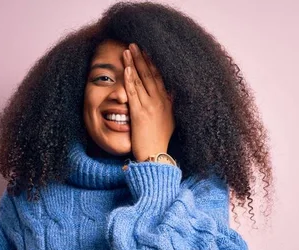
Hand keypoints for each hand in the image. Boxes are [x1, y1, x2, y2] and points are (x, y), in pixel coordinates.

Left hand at [123, 43, 174, 161]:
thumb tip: (172, 94)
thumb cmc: (160, 140)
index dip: (152, 63)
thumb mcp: (170, 120)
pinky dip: (130, 80)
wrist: (155, 155)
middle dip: (142, 58)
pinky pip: (133, 93)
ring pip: (140, 81)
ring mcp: (149, 107)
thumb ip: (170, 106)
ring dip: (133, 64)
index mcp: (167, 102)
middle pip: (150, 75)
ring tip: (127, 51)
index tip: (147, 51)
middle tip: (135, 44)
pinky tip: (126, 70)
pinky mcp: (139, 114)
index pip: (159, 78)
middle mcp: (159, 102)